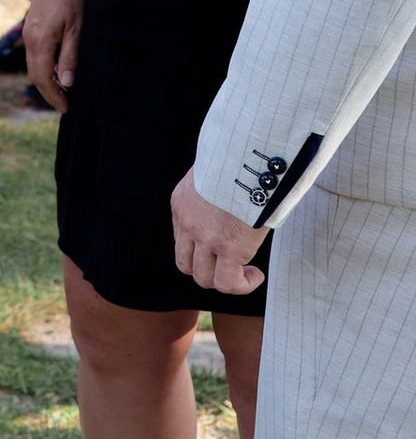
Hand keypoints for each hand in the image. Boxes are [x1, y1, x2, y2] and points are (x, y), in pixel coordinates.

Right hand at [22, 0, 82, 109]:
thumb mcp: (76, 29)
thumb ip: (70, 57)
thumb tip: (67, 82)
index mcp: (40, 42)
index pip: (43, 78)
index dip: (54, 96)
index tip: (66, 108)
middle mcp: (30, 40)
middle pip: (35, 74)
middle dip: (49, 92)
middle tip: (64, 104)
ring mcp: (29, 33)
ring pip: (34, 65)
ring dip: (46, 80)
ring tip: (63, 90)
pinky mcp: (32, 28)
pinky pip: (35, 54)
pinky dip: (44, 67)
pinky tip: (57, 69)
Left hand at [169, 166, 268, 295]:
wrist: (246, 154)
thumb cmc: (239, 156)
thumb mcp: (215, 169)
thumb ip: (217, 185)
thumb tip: (236, 188)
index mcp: (182, 202)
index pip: (182, 238)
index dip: (202, 248)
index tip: (224, 243)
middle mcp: (188, 222)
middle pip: (186, 263)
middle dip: (208, 269)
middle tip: (232, 264)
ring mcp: (205, 237)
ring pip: (204, 277)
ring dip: (226, 280)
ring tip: (247, 272)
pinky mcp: (228, 247)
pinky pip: (227, 282)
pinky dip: (241, 285)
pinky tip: (257, 275)